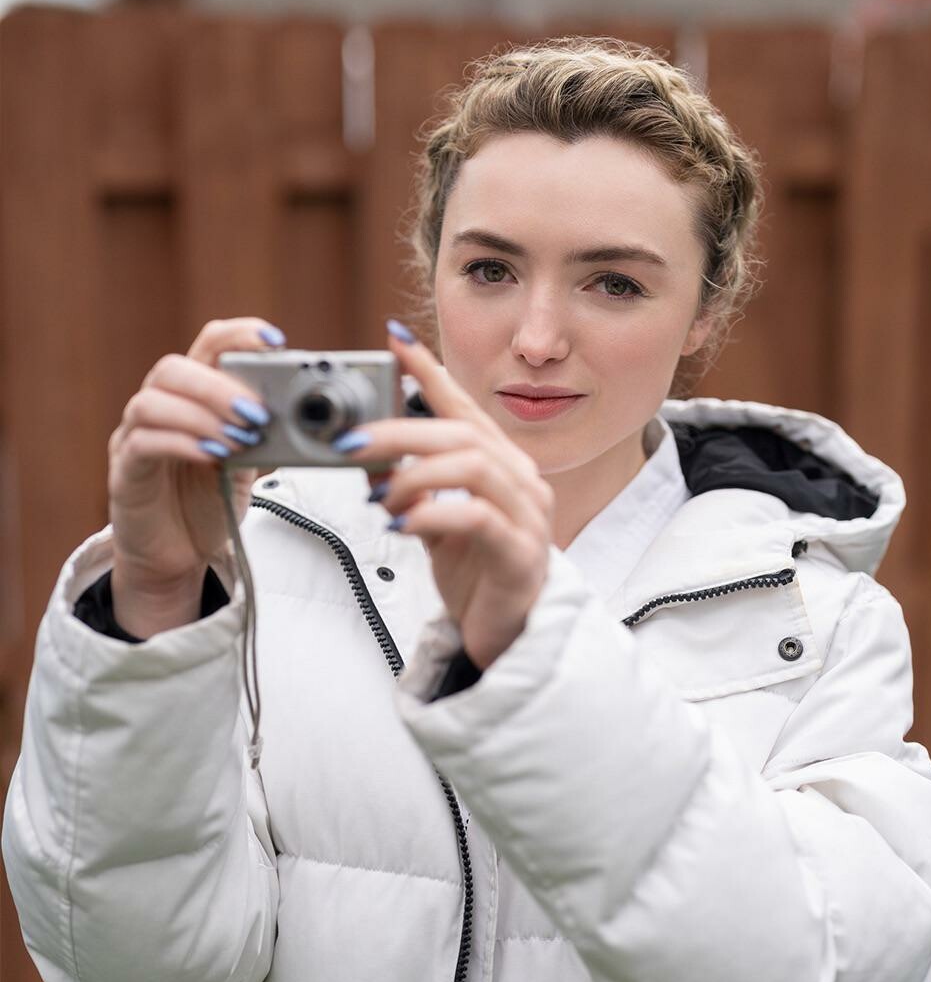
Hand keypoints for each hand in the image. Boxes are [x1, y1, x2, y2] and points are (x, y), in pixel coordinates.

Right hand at [108, 317, 283, 594]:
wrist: (178, 555)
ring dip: (202, 415)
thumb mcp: (247, 466)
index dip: (239, 334)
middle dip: (219, 386)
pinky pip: (144, 443)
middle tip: (256, 413)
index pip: (207, 345)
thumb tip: (298, 413)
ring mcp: (133, 438)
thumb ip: (262, 436)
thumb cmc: (208, 504)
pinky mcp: (125, 472)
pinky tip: (212, 456)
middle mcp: (157, 408)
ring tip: (238, 440)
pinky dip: (182, 444)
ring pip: (152, 402)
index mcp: (191, 397)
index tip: (275, 342)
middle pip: (173, 369)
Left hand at [337, 326, 554, 669]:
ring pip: (472, 466)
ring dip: (414, 474)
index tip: (394, 341)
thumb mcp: (436, 524)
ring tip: (381, 498)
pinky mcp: (521, 556)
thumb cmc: (477, 580)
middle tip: (352, 445)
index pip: (465, 408)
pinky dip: (432, 514)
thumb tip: (370, 457)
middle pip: (463, 433)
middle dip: (401, 431)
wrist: (507, 641)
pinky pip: (477, 518)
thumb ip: (414, 488)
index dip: (430, 373)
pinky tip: (403, 525)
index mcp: (504, 469)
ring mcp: (528, 519)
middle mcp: (523, 484)